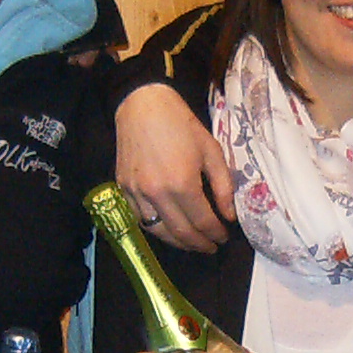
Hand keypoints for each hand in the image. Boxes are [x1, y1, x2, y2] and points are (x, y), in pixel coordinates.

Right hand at [115, 82, 234, 251]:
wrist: (142, 105)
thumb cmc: (181, 124)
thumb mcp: (211, 151)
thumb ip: (223, 187)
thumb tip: (229, 216)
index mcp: (183, 184)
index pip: (203, 222)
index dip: (216, 234)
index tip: (224, 237)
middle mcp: (158, 194)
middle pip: (181, 233)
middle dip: (199, 244)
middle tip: (211, 247)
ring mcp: (137, 193)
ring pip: (158, 232)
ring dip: (177, 242)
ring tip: (192, 243)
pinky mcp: (124, 189)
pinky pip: (140, 219)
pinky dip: (156, 228)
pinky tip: (168, 227)